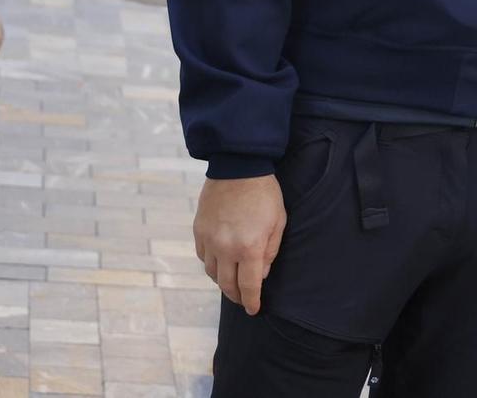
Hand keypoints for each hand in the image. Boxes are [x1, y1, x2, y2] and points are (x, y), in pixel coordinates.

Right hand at [193, 175, 285, 314]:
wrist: (238, 167)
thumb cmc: (265, 194)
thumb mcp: (279, 222)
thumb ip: (270, 252)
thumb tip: (262, 274)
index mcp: (249, 248)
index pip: (248, 286)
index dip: (251, 301)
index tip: (254, 310)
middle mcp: (225, 248)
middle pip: (227, 285)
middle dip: (236, 296)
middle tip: (244, 300)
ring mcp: (209, 240)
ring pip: (212, 273)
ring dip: (223, 281)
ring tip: (232, 282)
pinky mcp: (198, 230)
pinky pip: (203, 257)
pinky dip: (211, 264)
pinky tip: (220, 263)